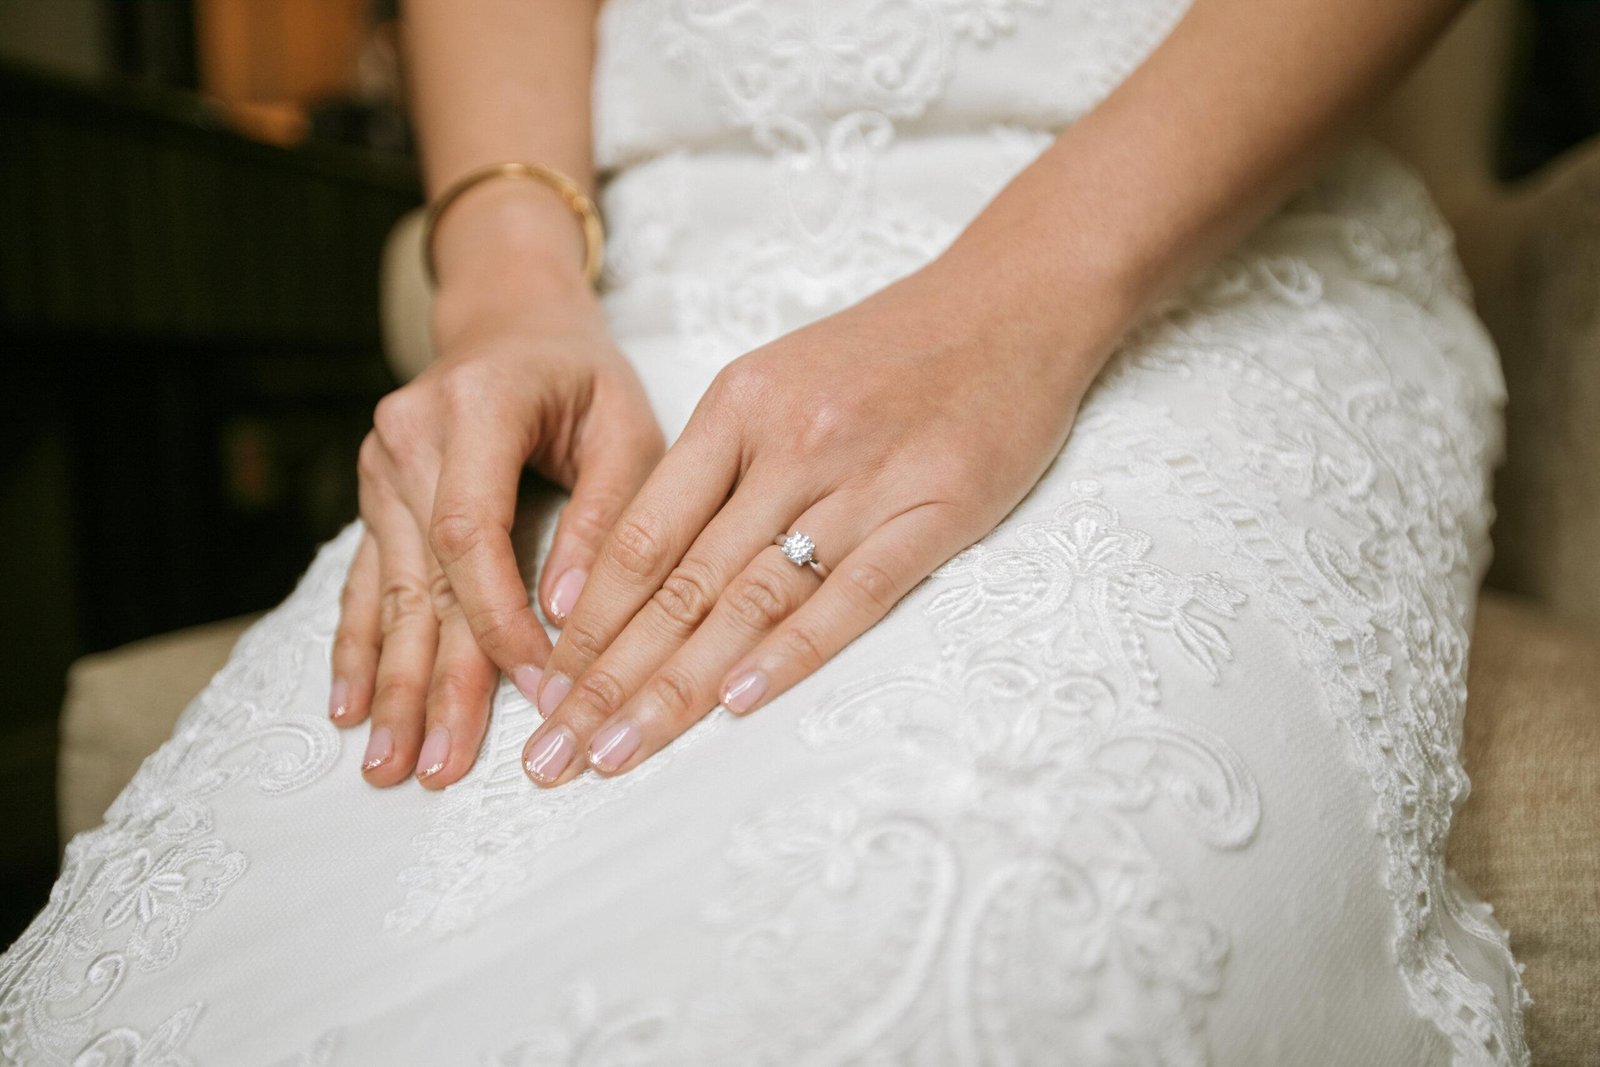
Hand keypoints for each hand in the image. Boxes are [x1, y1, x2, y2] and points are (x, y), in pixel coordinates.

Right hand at [331, 272, 663, 788]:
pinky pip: (366, 582)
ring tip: (392, 764)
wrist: (512, 320)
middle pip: (425, 578)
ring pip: (392, 593)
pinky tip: (349, 708)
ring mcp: (379, 467)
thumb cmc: (584, 376)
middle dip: (435, 680)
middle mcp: (408, 435)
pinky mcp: (375, 496)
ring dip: (393, 684)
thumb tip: (571, 612)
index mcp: (475, 406)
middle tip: (438, 767)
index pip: (474, 532)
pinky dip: (361, 647)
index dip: (501, 619)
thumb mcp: (625, 424)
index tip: (538, 689)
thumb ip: (606, 514)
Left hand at [516, 258, 1113, 785]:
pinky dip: (793, 651)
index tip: (546, 691)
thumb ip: (720, 464)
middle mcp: (788, 443)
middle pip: (679, 581)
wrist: (1016, 299)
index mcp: (737, 407)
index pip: (639, 536)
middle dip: (608, 679)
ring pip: (751, 599)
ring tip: (618, 753)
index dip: (587, 624)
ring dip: (677, 687)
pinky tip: (739, 703)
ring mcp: (863, 476)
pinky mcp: (937, 508)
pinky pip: (854, 593)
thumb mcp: (783, 377)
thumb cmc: (894, 348)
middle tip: (554, 754)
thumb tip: (647, 565)